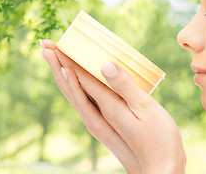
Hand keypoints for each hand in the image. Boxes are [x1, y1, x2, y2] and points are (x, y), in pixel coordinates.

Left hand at [39, 39, 185, 173]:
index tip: (52, 44)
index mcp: (107, 108)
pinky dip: (78, 88)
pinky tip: (81, 84)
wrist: (161, 170)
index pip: (80, 79)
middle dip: (57, 65)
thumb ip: (125, 87)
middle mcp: (98, 115)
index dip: (66, 60)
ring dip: (64, 76)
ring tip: (55, 60)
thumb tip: (104, 65)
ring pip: (76, 95)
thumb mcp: (145, 110)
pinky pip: (86, 101)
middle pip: (70, 87)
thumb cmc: (159, 140)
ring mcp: (102, 122)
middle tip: (44, 45)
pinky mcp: (109, 125)